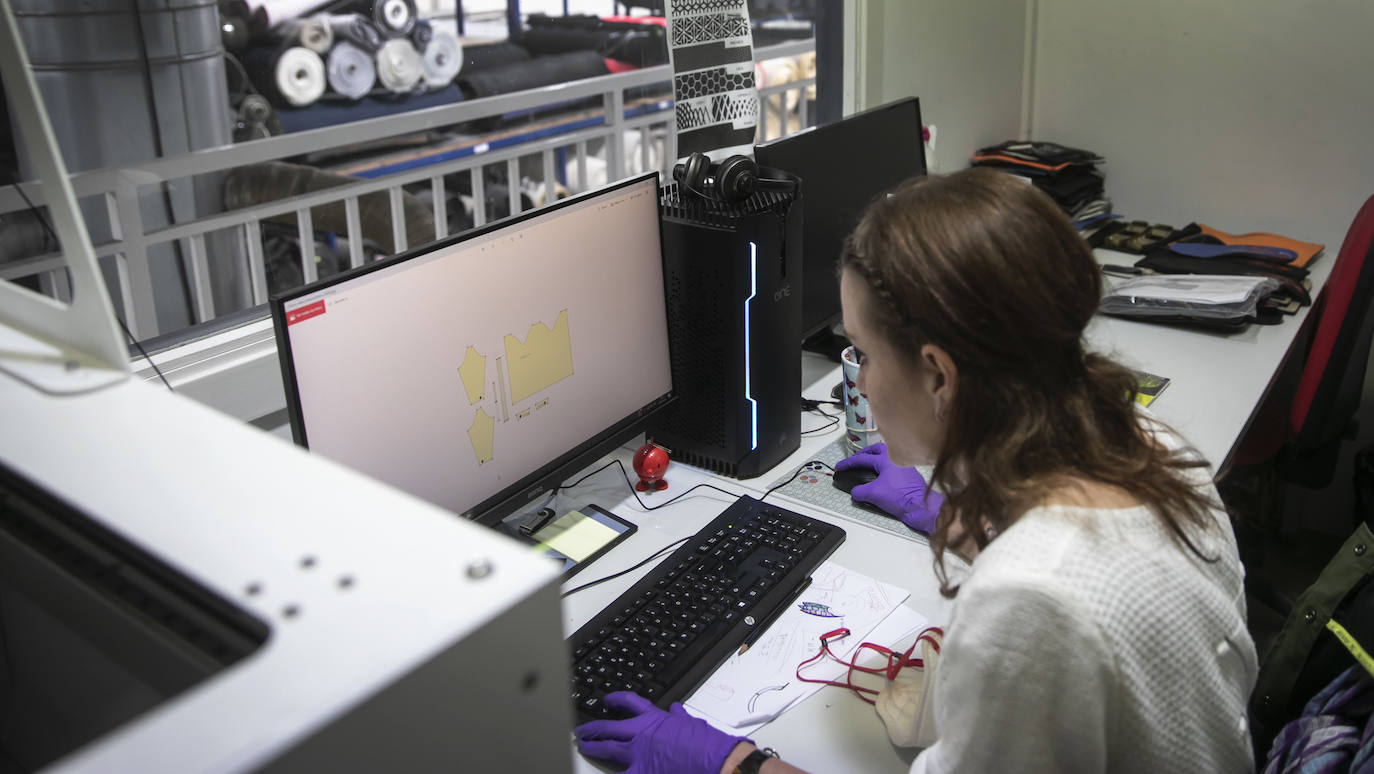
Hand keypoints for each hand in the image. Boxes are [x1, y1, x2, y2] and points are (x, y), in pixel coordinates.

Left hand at [575, 692, 748, 773]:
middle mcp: (640, 735)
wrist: (714, 761)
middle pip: (609, 728)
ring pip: (607, 750)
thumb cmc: (706, 744)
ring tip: (584, 747)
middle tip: (582, 731)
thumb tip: (675, 711)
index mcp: (654, 720)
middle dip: (593, 729)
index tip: (608, 701)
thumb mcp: (692, 724)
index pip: (630, 703)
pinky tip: (599, 773)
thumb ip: (679, 718)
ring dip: (593, 748)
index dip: (616, 700)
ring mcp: (638, 756)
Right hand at [834, 442, 943, 532]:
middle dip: (864, 453)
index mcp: (885, 459)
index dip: (848, 463)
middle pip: (876, 449)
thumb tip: (855, 492)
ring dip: (875, 458)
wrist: (920, 506)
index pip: (862, 459)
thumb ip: (860, 492)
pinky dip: (883, 466)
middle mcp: (895, 459)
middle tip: (855, 459)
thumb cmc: (899, 497)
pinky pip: (892, 465)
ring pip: (886, 456)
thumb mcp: (874, 494)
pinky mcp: (909, 474)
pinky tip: (881, 476)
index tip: (839, 467)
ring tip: (867, 466)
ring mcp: (903, 466)